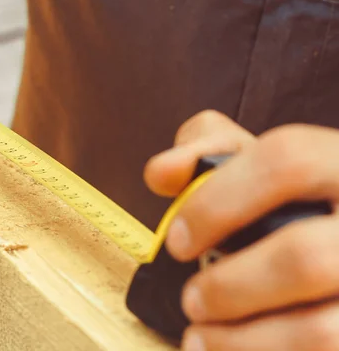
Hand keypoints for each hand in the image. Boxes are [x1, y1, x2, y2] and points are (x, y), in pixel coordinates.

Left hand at [147, 111, 338, 349]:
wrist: (336, 240)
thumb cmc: (292, 196)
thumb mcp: (257, 158)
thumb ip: (204, 151)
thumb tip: (162, 173)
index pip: (287, 162)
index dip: (217, 202)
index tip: (176, 240)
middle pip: (305, 258)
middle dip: (229, 287)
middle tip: (192, 299)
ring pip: (322, 330)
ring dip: (245, 342)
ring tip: (201, 338)